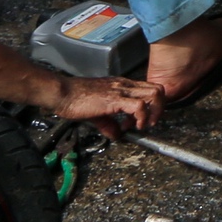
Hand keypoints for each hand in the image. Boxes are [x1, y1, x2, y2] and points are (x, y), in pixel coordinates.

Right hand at [49, 72, 164, 137]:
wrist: (62, 93)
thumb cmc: (75, 100)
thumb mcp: (96, 114)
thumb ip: (109, 124)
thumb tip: (117, 136)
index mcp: (122, 85)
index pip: (149, 89)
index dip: (152, 106)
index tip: (143, 121)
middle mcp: (125, 85)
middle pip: (158, 90)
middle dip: (159, 109)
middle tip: (150, 123)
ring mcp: (121, 90)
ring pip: (154, 94)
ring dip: (154, 112)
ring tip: (144, 125)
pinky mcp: (115, 99)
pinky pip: (139, 106)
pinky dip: (142, 117)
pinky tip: (134, 126)